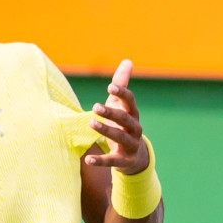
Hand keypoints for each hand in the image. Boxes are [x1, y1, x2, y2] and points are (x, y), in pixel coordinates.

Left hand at [85, 59, 149, 174]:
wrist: (133, 156)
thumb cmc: (123, 124)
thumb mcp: (121, 105)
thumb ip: (121, 85)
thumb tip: (128, 61)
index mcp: (132, 114)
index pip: (130, 101)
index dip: (122, 94)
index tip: (109, 86)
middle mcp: (135, 128)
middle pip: (124, 118)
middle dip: (111, 112)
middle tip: (94, 106)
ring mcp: (131, 145)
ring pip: (119, 137)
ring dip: (106, 130)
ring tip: (91, 123)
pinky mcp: (123, 161)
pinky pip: (112, 161)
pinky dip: (101, 160)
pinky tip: (88, 160)